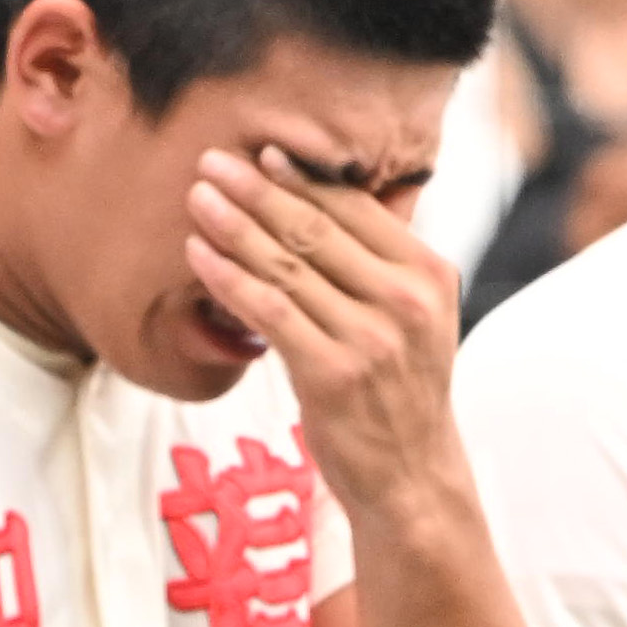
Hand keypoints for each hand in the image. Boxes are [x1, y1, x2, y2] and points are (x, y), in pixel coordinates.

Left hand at [181, 147, 463, 508]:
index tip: (262, 153)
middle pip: (316, 229)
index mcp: (428, 274)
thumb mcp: (415, 318)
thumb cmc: (397, 389)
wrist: (410, 473)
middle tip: (213, 160)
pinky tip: (198, 255)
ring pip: (287, 265)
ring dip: (235, 225)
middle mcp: (404, 300)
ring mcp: (370, 337)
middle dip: (258, 190)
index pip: (357, 210)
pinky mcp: (331, 373)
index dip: (304, 179)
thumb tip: (332, 202)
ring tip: (198, 196)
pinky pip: (269, 311)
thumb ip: (383, 264)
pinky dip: (229, 278)